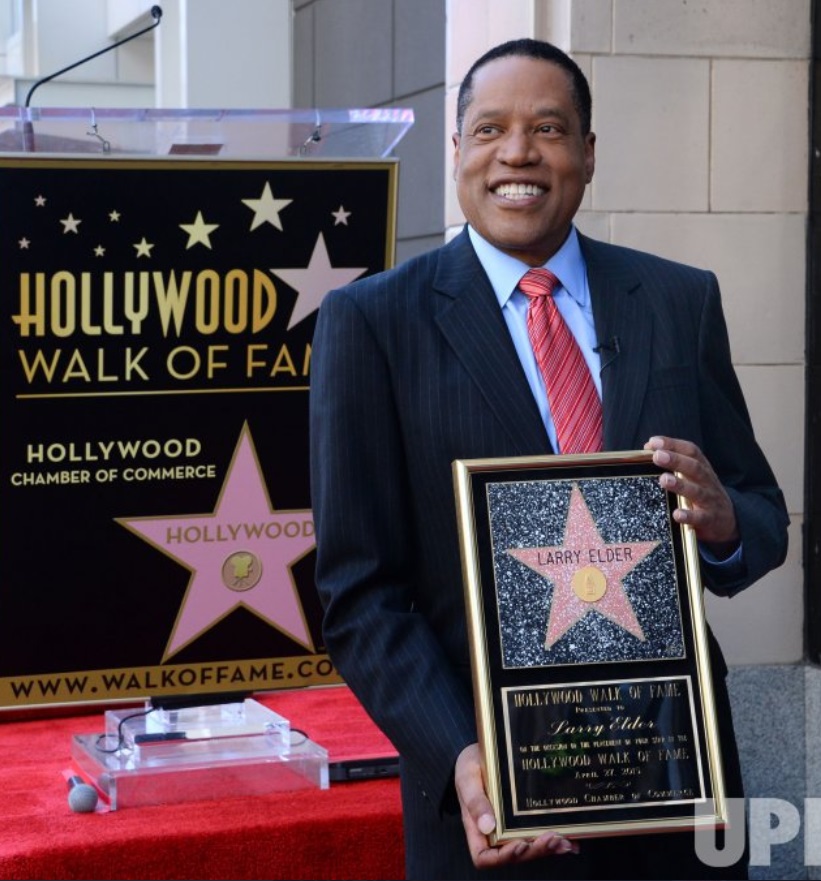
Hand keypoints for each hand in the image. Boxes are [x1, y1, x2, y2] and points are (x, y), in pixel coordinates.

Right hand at [454, 743, 577, 868]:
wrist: (482, 750)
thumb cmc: (470, 766)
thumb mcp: (467, 778)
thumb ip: (475, 801)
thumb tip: (488, 825)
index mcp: (476, 827)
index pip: (485, 857)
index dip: (504, 857)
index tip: (520, 844)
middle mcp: (495, 832)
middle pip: (514, 854)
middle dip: (535, 851)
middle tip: (551, 838)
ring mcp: (511, 826)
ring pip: (530, 847)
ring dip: (547, 847)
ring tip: (563, 840)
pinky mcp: (525, 817)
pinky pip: (539, 833)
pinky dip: (556, 839)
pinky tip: (572, 839)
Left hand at [644, 436, 738, 556]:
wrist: (728, 519)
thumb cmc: (703, 492)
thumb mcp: (692, 475)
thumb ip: (673, 461)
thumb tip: (648, 447)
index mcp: (702, 468)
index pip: (691, 451)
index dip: (673, 444)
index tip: (654, 442)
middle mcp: (707, 481)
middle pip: (694, 467)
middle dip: (676, 460)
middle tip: (657, 456)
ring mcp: (710, 500)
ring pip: (697, 491)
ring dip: (680, 485)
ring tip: (664, 479)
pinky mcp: (710, 519)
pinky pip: (700, 517)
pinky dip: (689, 515)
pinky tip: (677, 514)